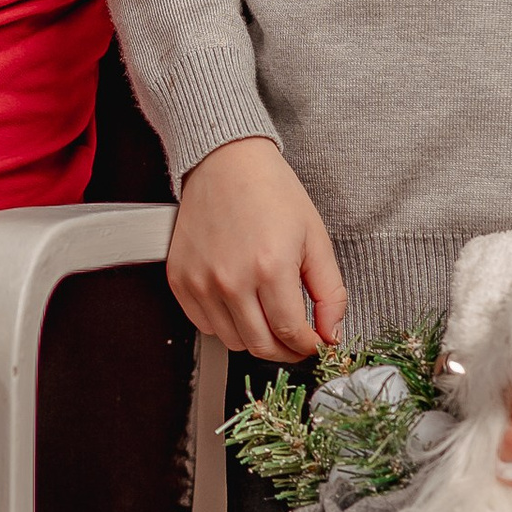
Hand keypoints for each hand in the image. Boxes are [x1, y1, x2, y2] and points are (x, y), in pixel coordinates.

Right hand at [166, 137, 345, 361]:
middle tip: (296, 338)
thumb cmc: (271, 191)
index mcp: (270, 268)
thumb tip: (331, 333)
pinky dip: (225, 324)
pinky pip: (204, 325)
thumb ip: (330, 292)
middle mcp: (231, 280)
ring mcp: (201, 282)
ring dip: (255, 337)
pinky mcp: (180, 279)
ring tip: (267, 314)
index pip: (291, 334)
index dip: (308, 346)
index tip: (315, 342)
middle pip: (261, 347)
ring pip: (232, 342)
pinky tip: (240, 302)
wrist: (226, 161)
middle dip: (286, 350)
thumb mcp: (316, 238)